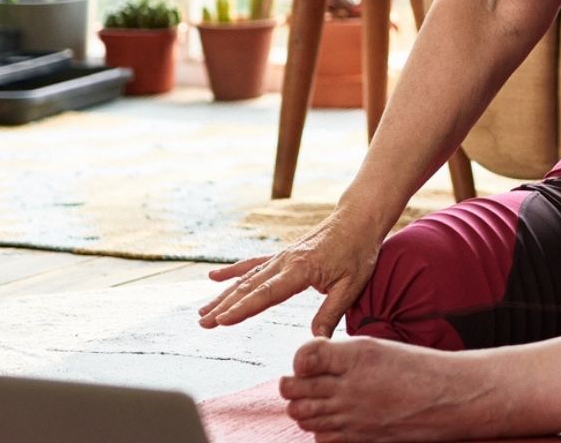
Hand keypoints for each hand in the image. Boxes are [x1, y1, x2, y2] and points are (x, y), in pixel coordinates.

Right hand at [198, 211, 381, 337]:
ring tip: (202, 311)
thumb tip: (316, 341)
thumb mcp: (351, 286)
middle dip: (224, 307)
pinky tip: (213, 277)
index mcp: (301, 270)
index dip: (243, 309)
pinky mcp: (283, 255)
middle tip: (203, 323)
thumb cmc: (358, 252)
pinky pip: (253, 263)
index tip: (221, 321)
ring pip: (246, 278)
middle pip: (249, 287)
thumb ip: (331, 314)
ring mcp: (282, 257)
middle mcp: (285, 262)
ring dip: (224, 295)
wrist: (358, 219)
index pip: (266, 294)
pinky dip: (233, 271)